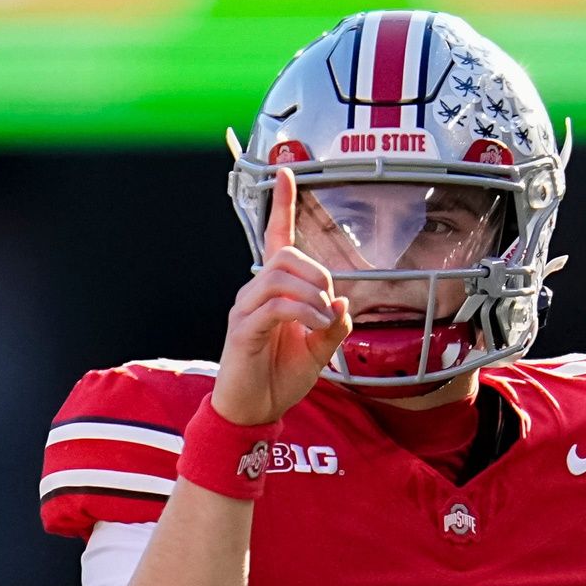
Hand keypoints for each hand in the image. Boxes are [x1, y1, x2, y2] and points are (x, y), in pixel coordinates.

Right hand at [211, 167, 351, 425]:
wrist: (253, 412)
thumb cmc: (280, 379)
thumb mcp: (319, 352)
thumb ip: (334, 325)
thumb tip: (343, 300)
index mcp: (274, 293)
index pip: (276, 239)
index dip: (282, 206)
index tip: (287, 173)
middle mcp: (255, 294)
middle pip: (284, 254)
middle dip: (316, 272)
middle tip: (328, 304)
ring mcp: (245, 310)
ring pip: (278, 276)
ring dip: (311, 295)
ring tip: (322, 321)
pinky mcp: (243, 330)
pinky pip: (274, 306)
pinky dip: (302, 312)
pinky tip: (315, 328)